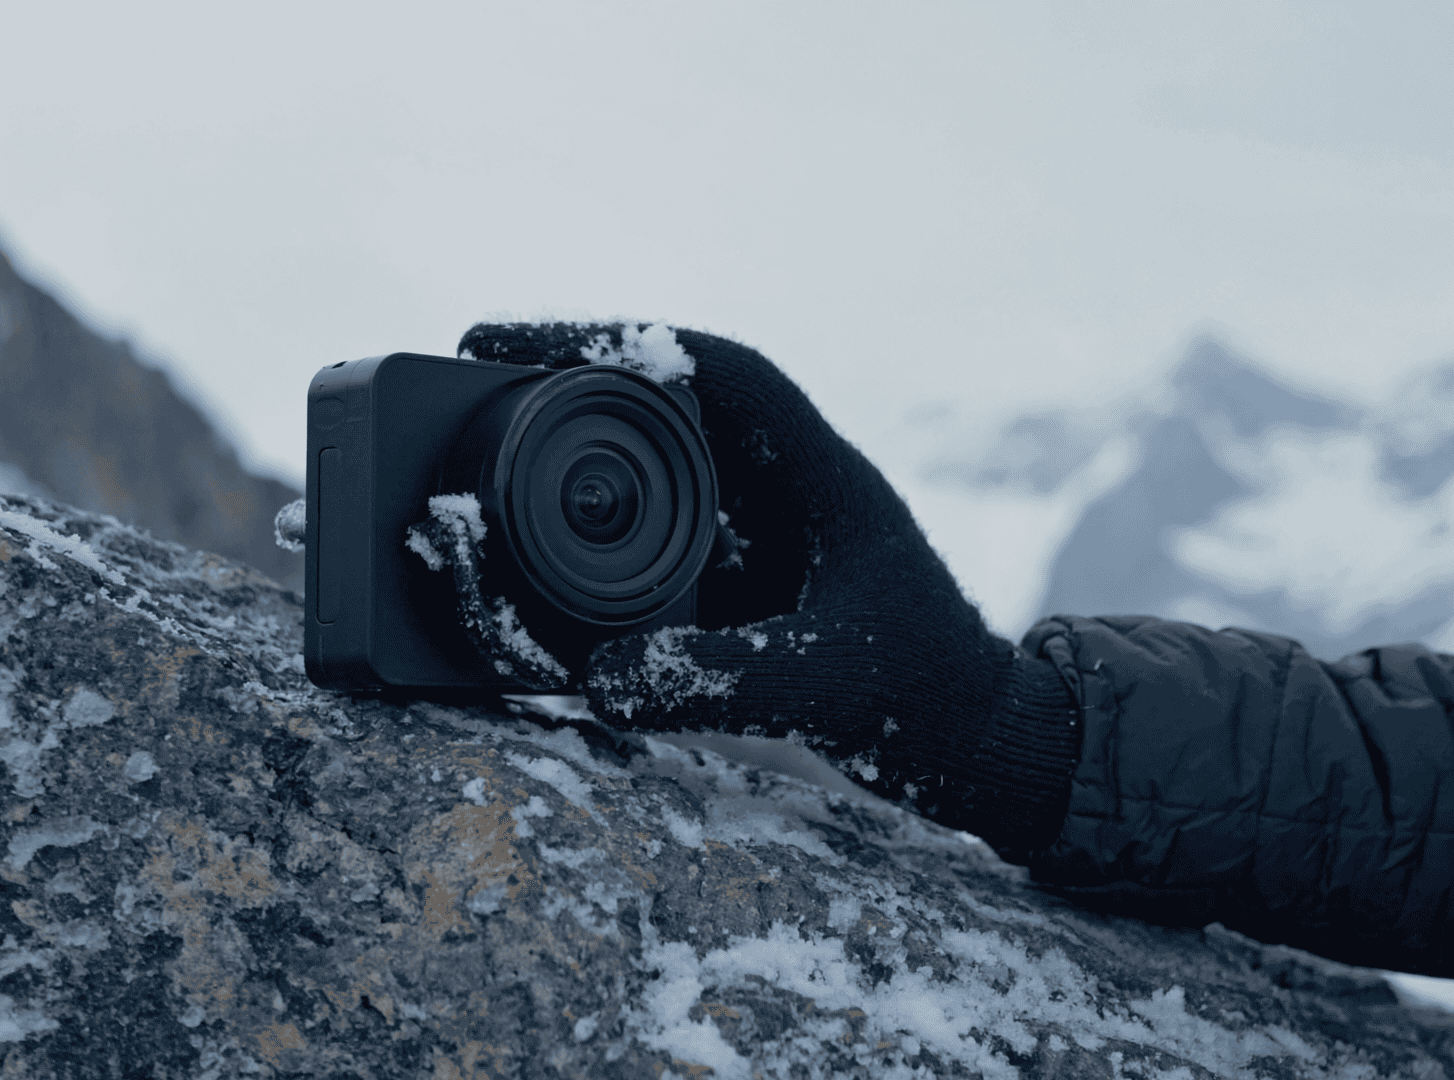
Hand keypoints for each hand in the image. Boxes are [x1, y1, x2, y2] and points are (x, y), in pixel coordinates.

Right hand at [454, 322, 1081, 857]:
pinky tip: (528, 564)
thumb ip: (720, 680)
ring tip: (479, 462)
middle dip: (570, 385)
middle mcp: (785, 492)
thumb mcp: (829, 688)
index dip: (618, 340)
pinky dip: (587, 548)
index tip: (516, 340)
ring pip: (652, 475)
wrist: (982, 747)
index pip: (716, 371)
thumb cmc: (936, 700)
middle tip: (472, 377)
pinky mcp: (744, 590)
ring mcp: (761, 539)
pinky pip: (650, 549)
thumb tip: (598, 679)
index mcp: (819, 476)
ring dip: (573, 464)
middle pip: (666, 407)